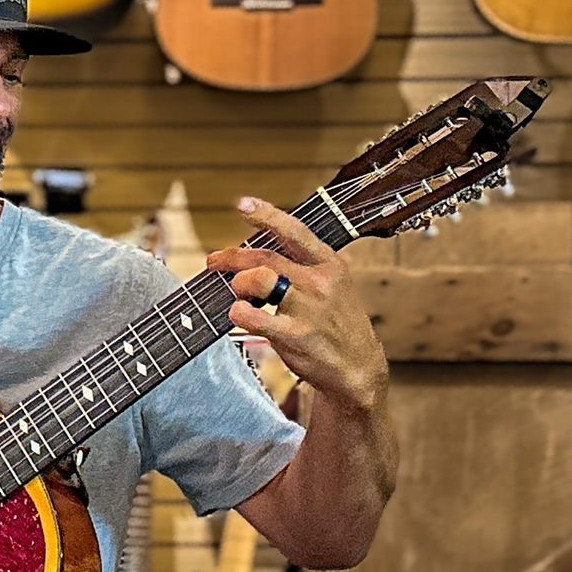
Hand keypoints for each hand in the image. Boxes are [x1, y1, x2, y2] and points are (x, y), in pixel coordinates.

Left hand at [205, 196, 388, 413]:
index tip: (243, 205)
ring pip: (259, 280)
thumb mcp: (333, 286)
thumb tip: (256, 255)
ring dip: (239, 284)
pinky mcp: (296, 335)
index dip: (266, 215)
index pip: (295, 231)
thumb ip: (302, 267)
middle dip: (232, 257)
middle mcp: (320, 282)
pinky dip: (238, 313)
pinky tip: (238, 314)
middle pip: (265, 258)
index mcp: (329, 264)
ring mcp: (309, 308)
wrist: (358, 367)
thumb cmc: (337, 324)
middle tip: (214, 261)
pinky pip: (255, 316)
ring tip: (237, 294)